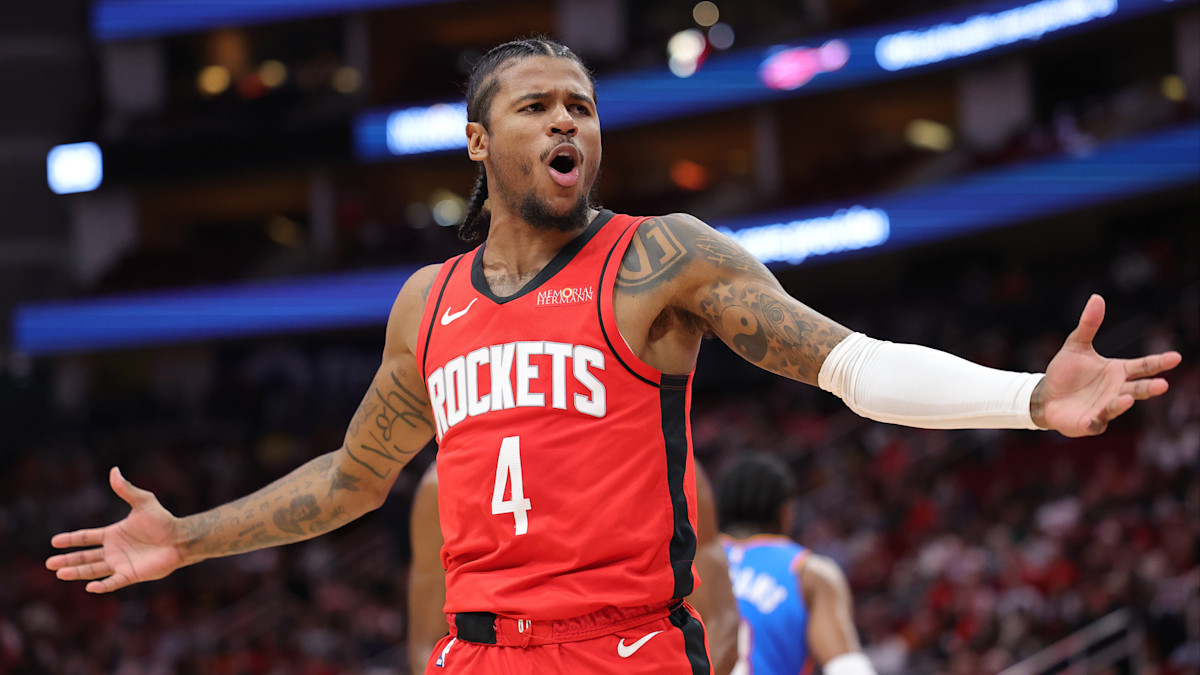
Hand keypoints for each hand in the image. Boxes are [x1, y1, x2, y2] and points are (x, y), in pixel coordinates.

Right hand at [46, 467, 185, 592]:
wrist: (180, 538)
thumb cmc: (163, 520)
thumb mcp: (143, 502)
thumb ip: (127, 489)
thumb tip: (114, 470)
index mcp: (113, 534)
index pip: (87, 537)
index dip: (71, 539)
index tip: (55, 541)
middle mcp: (114, 550)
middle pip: (85, 556)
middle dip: (68, 560)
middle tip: (50, 563)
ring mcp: (121, 563)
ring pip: (94, 570)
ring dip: (78, 572)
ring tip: (60, 573)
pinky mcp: (131, 574)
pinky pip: (113, 582)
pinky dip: (102, 585)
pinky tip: (90, 587)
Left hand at [1033, 294, 1181, 436]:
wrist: (1046, 396)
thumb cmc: (1066, 372)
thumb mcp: (1076, 346)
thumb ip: (1088, 325)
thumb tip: (1097, 297)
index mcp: (1118, 372)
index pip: (1142, 366)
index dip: (1159, 362)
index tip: (1175, 357)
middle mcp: (1116, 391)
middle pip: (1137, 389)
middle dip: (1149, 388)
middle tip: (1162, 385)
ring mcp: (1104, 408)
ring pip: (1117, 407)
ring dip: (1122, 404)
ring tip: (1127, 399)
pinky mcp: (1089, 423)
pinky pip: (1093, 423)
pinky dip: (1093, 422)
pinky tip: (1091, 420)